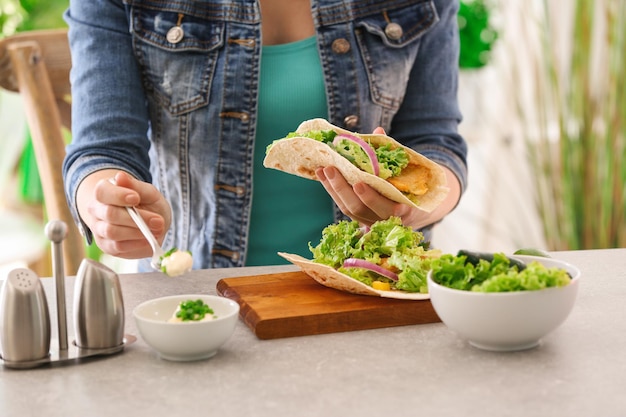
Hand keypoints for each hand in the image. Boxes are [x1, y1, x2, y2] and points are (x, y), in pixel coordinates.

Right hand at [76, 170, 171, 258]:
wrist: (151, 223)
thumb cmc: (147, 204)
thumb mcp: (149, 193)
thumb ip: (136, 186)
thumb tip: (120, 176)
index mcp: (104, 191)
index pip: (102, 192)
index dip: (118, 195)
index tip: (136, 198)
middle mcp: (97, 210)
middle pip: (109, 214)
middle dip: (135, 219)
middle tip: (158, 221)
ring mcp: (99, 229)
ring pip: (112, 232)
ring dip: (137, 232)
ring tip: (156, 230)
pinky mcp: (106, 245)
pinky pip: (118, 246)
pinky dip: (136, 243)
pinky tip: (148, 240)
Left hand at [316, 127, 460, 228]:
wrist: (414, 209)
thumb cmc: (411, 185)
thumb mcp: (407, 171)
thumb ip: (392, 153)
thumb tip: (378, 130)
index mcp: (402, 209)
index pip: (384, 207)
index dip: (370, 197)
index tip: (358, 183)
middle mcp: (384, 219)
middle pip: (359, 208)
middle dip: (343, 188)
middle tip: (331, 169)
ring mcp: (370, 221)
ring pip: (348, 208)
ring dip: (333, 188)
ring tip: (323, 169)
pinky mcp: (360, 219)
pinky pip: (344, 206)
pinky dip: (332, 191)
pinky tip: (322, 176)